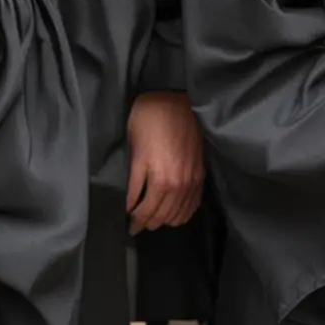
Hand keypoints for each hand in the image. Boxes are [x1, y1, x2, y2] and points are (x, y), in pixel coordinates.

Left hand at [126, 91, 204, 234]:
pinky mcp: (200, 173)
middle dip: (144, 223)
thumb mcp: (132, 148)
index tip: (124, 223)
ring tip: (152, 221)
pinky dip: (183, 213)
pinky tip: (175, 215)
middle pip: (158, 216)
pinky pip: (193, 203)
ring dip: (162, 220)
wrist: (176, 99)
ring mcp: (190, 180)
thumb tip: (127, 200)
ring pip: (176, 214)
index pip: (140, 211)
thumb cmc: (149, 119)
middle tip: (135, 225)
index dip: (130, 220)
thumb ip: (131, 178)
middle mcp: (175, 183)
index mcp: (156, 177)